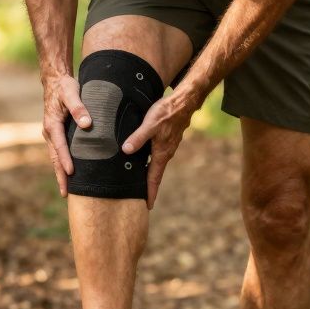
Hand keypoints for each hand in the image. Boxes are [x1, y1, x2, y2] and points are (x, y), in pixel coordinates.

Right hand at [41, 74, 90, 195]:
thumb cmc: (65, 87)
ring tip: (67, 190)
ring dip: (60, 173)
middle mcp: (49, 132)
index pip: (60, 146)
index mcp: (52, 124)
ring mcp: (52, 134)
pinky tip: (69, 174)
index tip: (71, 173)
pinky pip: (59, 152)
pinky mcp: (56, 134)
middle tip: (65, 193)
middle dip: (60, 176)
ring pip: (56, 157)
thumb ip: (79, 108)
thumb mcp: (72, 93)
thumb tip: (87, 124)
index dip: (65, 160)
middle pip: (55, 158)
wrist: (55, 81)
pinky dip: (62, 164)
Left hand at [121, 93, 195, 208]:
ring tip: (139, 183)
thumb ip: (138, 138)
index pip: (154, 178)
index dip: (150, 193)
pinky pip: (157, 155)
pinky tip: (142, 160)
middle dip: (148, 187)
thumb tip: (125, 151)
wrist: (184, 102)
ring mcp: (167, 146)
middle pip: (155, 175)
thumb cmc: (167, 112)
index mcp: (161, 153)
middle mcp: (165, 153)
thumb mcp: (150, 124)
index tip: (147, 206)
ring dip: (148, 174)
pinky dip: (150, 162)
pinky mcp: (167, 139)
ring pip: (156, 164)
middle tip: (139, 199)